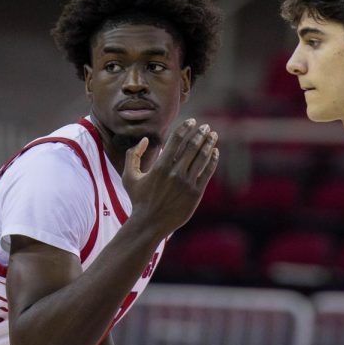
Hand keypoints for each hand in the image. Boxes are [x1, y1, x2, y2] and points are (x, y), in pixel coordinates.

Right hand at [123, 119, 218, 238]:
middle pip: (192, 146)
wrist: (150, 223)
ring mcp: (187, 183)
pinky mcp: (195, 193)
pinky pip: (207, 172)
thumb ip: (133, 155)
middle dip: (201, 133)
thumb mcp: (129, 176)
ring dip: (209, 143)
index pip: (176, 140)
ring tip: (213, 135)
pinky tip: (215, 152)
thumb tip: (145, 140)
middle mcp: (175, 173)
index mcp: (160, 166)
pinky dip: (212, 160)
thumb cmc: (138, 199)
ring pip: (201, 158)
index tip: (192, 121)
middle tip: (206, 126)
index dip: (186, 128)